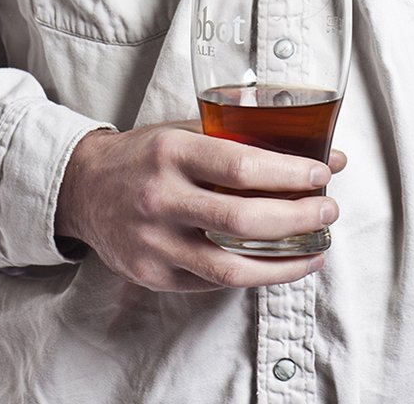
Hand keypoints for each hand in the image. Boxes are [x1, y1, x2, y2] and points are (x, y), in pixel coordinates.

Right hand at [55, 121, 346, 291]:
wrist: (85, 188)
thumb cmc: (147, 154)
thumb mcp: (184, 130)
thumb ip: (242, 138)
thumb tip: (319, 151)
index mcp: (171, 152)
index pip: (241, 166)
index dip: (289, 174)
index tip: (322, 173)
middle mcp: (160, 198)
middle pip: (242, 220)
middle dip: (297, 218)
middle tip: (328, 210)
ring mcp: (154, 243)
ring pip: (231, 266)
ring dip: (285, 261)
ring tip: (317, 248)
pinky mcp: (153, 275)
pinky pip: (213, 283)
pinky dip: (253, 276)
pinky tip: (279, 264)